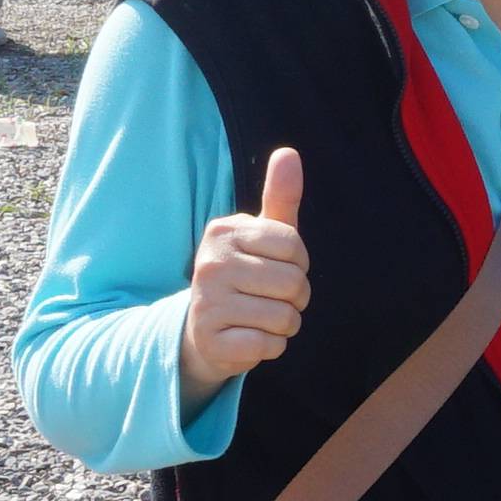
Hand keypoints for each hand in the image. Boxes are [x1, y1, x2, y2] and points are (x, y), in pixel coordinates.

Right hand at [178, 146, 310, 394]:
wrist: (203, 330)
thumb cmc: (243, 277)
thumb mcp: (261, 236)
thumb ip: (279, 198)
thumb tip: (289, 153)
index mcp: (223, 231)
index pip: (294, 246)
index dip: (298, 264)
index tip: (276, 268)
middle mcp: (210, 263)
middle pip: (293, 283)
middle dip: (296, 298)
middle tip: (271, 299)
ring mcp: (206, 303)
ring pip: (285, 318)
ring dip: (284, 325)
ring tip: (260, 318)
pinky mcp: (210, 340)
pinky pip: (269, 345)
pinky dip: (270, 347)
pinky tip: (249, 338)